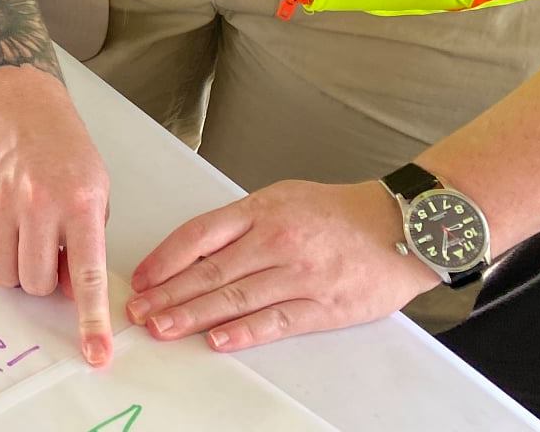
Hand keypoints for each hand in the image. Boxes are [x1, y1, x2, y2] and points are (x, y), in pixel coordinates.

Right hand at [0, 68, 115, 366]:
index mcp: (79, 202)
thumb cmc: (66, 149)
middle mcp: (38, 204)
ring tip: (28, 241)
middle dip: (45, 280)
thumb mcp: (95, 190)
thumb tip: (71, 290)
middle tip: (52, 253)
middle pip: (37, 282)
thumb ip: (87, 240)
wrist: (20, 105)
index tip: (96, 355)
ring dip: (19, 270)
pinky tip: (7, 224)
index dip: (92, 320)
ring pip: (5, 274)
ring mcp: (1, 202)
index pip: (87, 274)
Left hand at [127, 179, 439, 350]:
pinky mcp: (324, 305)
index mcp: (260, 211)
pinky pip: (276, 321)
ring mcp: (299, 274)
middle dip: (168, 294)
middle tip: (139, 311)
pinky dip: (244, 332)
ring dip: (193, 316)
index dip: (165, 259)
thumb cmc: (338, 212)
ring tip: (163, 327)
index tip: (142, 278)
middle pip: (209, 271)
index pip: (198, 235)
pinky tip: (217, 340)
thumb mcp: (282, 199)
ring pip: (235, 299)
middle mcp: (275, 241)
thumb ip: (241, 222)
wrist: (401, 226)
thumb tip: (199, 248)